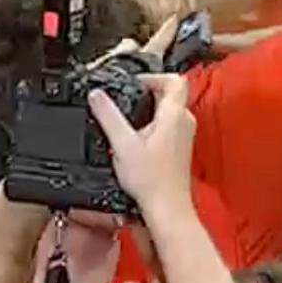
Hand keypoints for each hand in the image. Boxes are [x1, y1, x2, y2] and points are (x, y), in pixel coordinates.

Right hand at [89, 73, 196, 214]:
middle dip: (147, 92)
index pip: (174, 79)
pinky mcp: (180, 148)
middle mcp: (184, 121)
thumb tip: (97, 95)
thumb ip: (108, 116)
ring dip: (149, 109)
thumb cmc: (151, 181)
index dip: (153, 75)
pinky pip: (169, 126)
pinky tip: (136, 139)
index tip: (134, 83)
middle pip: (170, 94)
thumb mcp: (122, 143)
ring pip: (169, 110)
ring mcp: (184, 135)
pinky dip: (153, 125)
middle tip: (126, 100)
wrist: (166, 207)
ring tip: (128, 120)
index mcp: (174, 114)